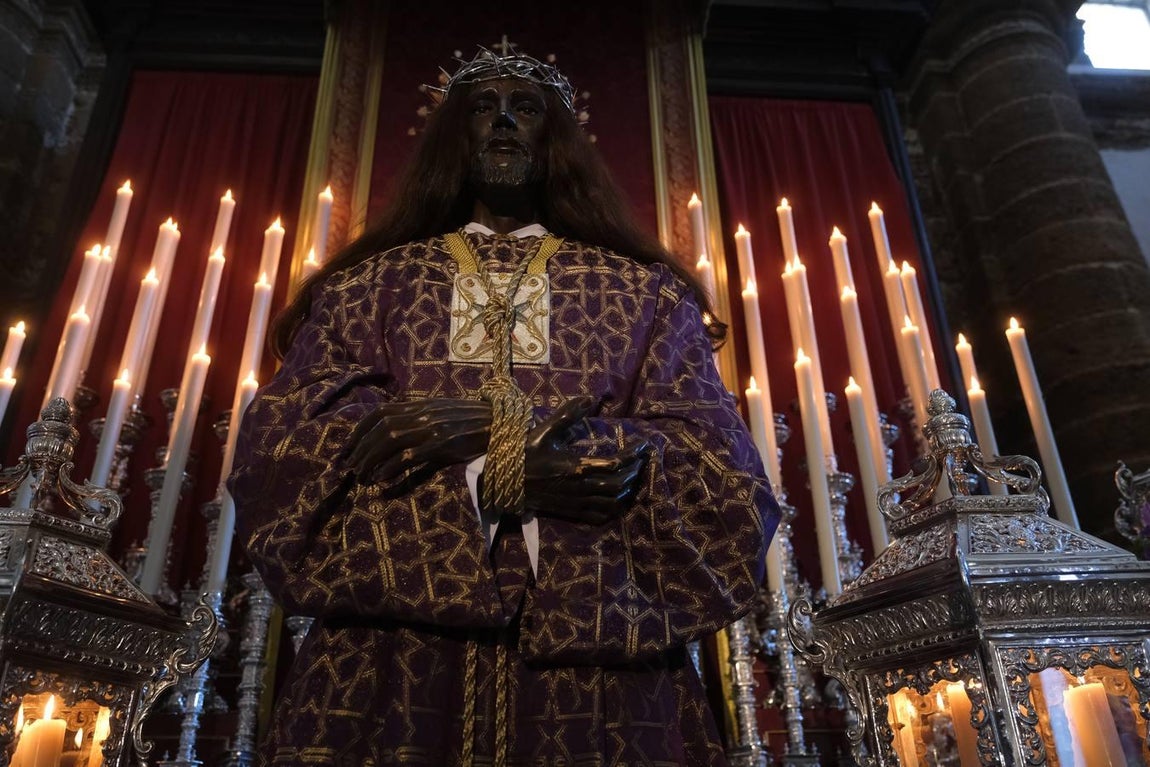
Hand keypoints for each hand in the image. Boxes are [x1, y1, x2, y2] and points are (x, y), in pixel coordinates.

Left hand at [348, 399, 491, 482]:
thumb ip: (417, 420)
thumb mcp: (440, 414)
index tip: (345, 447)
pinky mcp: (441, 445)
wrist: (499, 425)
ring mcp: (431, 428)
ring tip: (361, 477)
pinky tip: (381, 479)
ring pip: (389, 440)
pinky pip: (409, 456)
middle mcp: (421, 413)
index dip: (358, 430)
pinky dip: (391, 468)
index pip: (379, 413)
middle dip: (359, 448)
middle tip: (349, 468)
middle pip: (380, 428)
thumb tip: (394, 436)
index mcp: (419, 405)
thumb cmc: (470, 422)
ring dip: (370, 459)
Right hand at [523, 396, 651, 524]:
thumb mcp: (546, 430)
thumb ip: (568, 414)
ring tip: (632, 477)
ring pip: (613, 502)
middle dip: (634, 472)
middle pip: (619, 485)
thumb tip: (590, 398)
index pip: (615, 464)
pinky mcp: (571, 512)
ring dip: (627, 490)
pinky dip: (613, 509)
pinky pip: (600, 516)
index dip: (633, 455)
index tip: (642, 445)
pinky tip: (617, 499)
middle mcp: (580, 487)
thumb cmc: (526, 452)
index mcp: (576, 467)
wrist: (506, 481)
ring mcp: (576, 502)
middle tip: (639, 460)